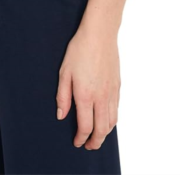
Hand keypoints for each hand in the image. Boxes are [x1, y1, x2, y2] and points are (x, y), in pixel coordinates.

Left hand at [55, 25, 120, 149]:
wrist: (99, 33)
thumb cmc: (79, 50)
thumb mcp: (64, 72)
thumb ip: (62, 96)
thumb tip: (61, 115)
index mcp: (85, 95)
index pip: (86, 126)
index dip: (81, 138)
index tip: (77, 142)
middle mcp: (101, 97)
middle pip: (102, 129)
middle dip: (95, 142)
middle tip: (88, 146)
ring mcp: (111, 92)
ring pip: (112, 121)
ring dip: (105, 133)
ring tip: (98, 137)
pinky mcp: (117, 85)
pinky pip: (117, 109)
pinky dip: (112, 120)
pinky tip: (106, 119)